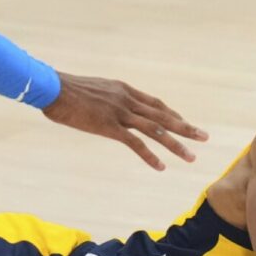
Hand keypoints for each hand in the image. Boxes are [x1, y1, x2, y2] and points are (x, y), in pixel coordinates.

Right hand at [42, 73, 207, 170]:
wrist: (51, 87)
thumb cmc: (64, 89)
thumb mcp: (91, 90)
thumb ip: (104, 98)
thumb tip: (104, 106)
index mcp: (123, 90)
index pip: (155, 103)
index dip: (172, 114)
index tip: (185, 123)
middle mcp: (127, 100)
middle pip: (163, 116)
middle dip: (185, 127)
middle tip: (204, 137)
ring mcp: (119, 113)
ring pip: (155, 130)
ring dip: (176, 144)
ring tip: (191, 156)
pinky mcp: (109, 126)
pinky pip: (135, 144)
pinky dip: (150, 156)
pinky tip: (161, 167)